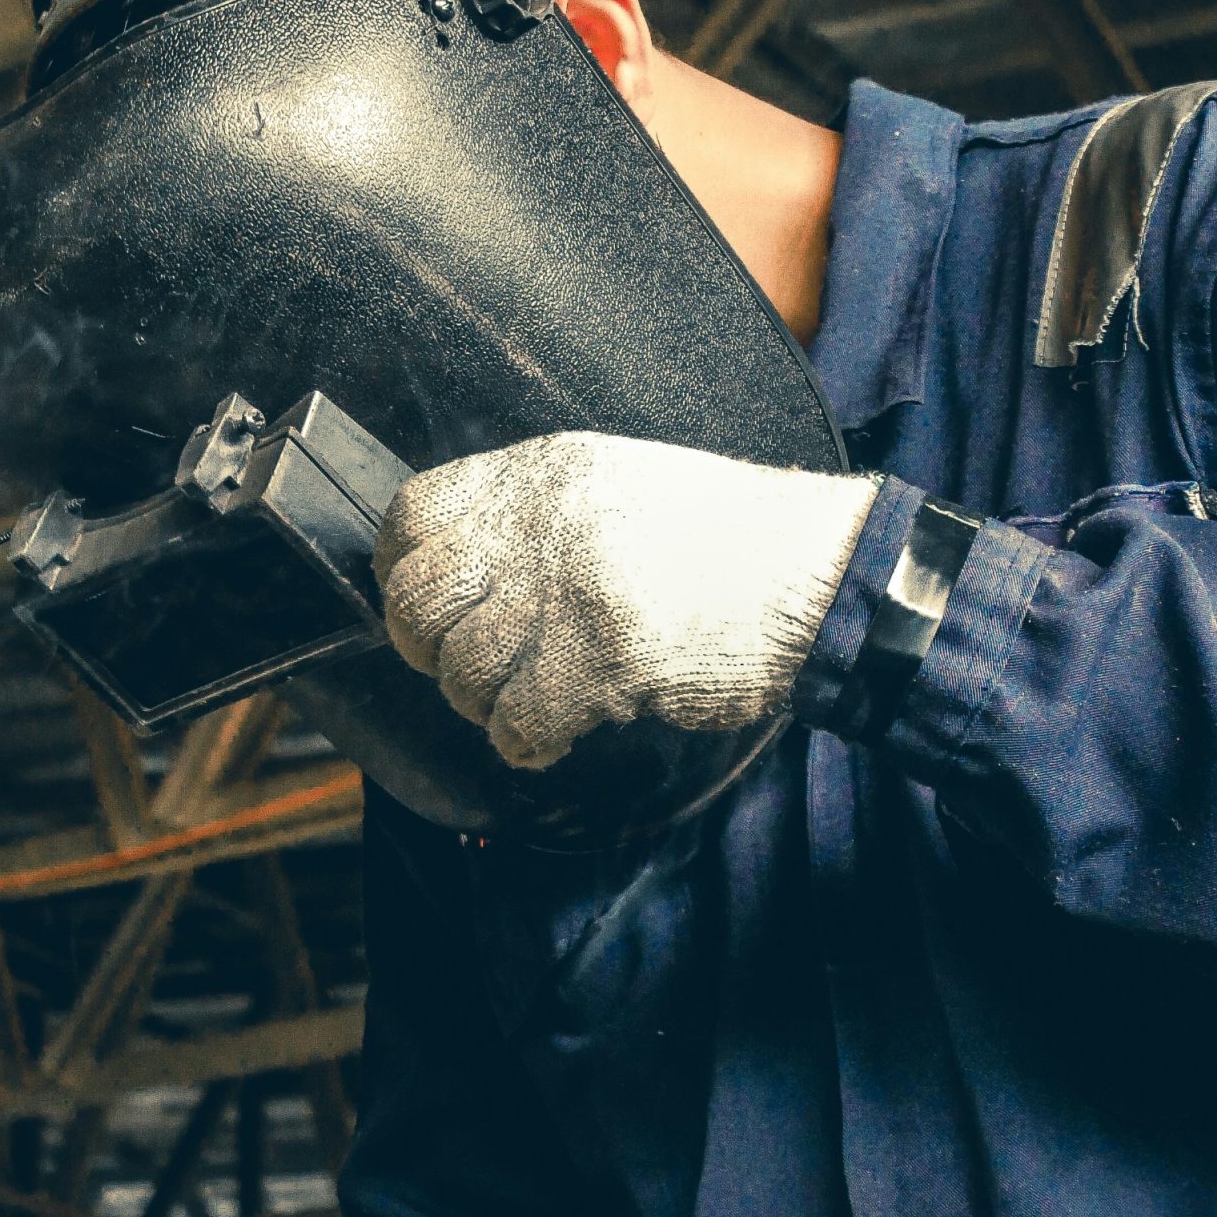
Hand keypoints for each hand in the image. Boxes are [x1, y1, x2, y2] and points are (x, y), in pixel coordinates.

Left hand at [374, 433, 880, 769]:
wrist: (817, 575)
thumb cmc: (723, 541)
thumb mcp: (616, 483)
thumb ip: (530, 514)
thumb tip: (448, 571)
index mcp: (542, 473)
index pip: (411, 517)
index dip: (399, 573)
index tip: (424, 606)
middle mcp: (545, 524)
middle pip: (419, 602)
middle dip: (429, 650)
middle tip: (471, 668)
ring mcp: (572, 591)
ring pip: (463, 673)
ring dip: (487, 704)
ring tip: (533, 699)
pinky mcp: (603, 660)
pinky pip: (516, 723)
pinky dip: (527, 742)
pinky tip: (559, 731)